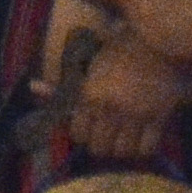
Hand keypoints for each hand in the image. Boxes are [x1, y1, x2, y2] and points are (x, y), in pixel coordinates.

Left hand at [62, 31, 191, 162]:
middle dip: (101, 144)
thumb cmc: (120, 49)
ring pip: (121, 152)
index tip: (88, 130)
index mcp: (90, 94)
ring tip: (123, 140)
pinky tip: (140, 141)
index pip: (78, 134)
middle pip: (98, 148)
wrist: (159, 40)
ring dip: (121, 149)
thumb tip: (33, 86)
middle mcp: (110, 108)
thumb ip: (64, 81)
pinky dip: (142, 149)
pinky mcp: (158, 118)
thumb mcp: (89, 63)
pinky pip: (146, 149)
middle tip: (106, 137)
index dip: (82, 134)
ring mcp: (135, 115)